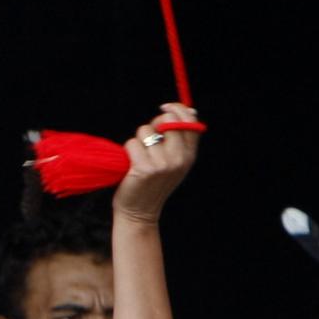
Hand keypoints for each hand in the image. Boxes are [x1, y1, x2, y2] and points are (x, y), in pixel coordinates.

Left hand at [110, 102, 200, 221]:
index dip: (177, 109)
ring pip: (146, 131)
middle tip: (147, 137)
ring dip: (138, 140)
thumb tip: (189, 110)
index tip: (164, 107)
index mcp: (189, 156)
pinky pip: (132, 143)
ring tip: (139, 158)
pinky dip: (128, 150)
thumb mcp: (174, 163)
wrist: (140, 212)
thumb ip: (181, 139)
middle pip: (167, 121)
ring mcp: (163, 164)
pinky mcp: (144, 168)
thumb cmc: (153, 183)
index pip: (190, 122)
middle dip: (154, 123)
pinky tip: (130, 165)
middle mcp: (179, 159)